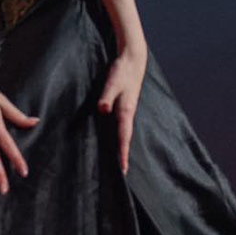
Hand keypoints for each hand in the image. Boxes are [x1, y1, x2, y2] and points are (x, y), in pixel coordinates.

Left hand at [97, 48, 145, 175]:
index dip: (122, 153)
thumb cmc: (121, 72)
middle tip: (122, 173)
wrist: (133, 61)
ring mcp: (127, 111)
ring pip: (124, 133)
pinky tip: (115, 140)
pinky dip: (120, 137)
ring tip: (119, 162)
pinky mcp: (124, 107)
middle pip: (125, 139)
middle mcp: (128, 114)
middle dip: (123, 155)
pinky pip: (122, 126)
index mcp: (126, 111)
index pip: (124, 137)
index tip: (122, 168)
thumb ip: (106, 96)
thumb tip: (103, 109)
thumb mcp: (112, 83)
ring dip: (122, 147)